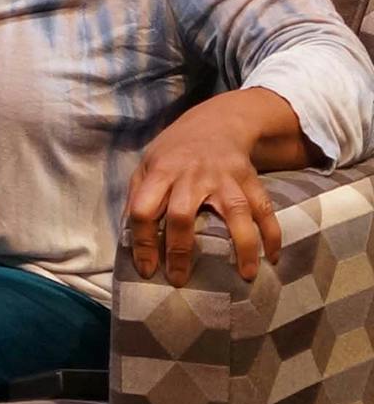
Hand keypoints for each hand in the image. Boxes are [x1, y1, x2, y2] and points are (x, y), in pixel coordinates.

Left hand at [124, 92, 282, 286]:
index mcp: (160, 172)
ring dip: (243, 246)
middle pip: (182, 215)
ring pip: (235, 212)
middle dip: (179, 251)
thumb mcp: (146, 164)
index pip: (143, 209)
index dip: (142, 241)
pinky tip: (273, 257)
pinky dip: (272, 234)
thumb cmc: (174, 152)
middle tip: (180, 280)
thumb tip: (130, 237)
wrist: (216, 124)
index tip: (147, 270)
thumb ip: (138, 195)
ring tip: (246, 275)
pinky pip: (265, 209)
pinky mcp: (250, 180)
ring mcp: (224, 178)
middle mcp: (191, 175)